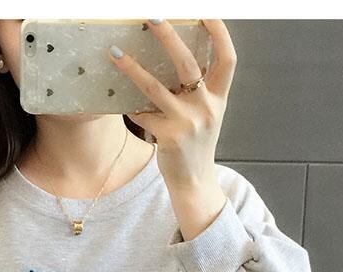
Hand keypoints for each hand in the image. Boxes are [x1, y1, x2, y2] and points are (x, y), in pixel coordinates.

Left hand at [108, 19, 235, 189]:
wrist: (194, 182)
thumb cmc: (196, 144)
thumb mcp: (207, 114)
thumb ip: (199, 90)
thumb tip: (175, 56)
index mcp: (219, 97)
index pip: (227, 58)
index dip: (219, 32)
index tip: (205, 10)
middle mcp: (206, 107)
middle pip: (188, 63)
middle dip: (169, 37)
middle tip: (151, 17)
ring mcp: (187, 123)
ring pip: (156, 88)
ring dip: (133, 68)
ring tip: (115, 53)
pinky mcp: (168, 138)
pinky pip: (143, 114)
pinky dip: (131, 108)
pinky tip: (122, 103)